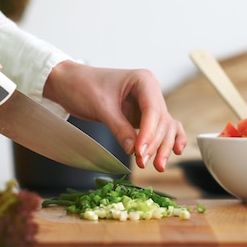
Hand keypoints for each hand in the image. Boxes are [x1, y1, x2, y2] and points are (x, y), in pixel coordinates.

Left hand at [43, 61, 186, 171]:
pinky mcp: (142, 116)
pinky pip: (160, 129)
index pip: (152, 110)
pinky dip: (168, 140)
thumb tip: (133, 150)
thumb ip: (119, 128)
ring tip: (158, 166)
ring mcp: (148, 104)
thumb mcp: (101, 107)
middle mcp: (150, 91)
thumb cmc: (83, 86)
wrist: (70, 83)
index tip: (141, 152)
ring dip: (163, 146)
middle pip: (162, 121)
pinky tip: (176, 151)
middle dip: (156, 144)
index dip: (149, 133)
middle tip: (144, 163)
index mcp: (143, 81)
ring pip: (165, 127)